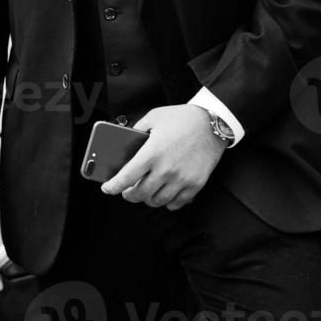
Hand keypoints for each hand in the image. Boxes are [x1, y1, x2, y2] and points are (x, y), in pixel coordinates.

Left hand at [100, 105, 225, 209]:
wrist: (213, 123)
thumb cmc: (183, 118)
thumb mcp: (154, 117)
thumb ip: (137, 130)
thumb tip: (127, 141)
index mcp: (152, 153)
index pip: (126, 177)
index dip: (113, 186)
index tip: (107, 189)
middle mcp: (166, 170)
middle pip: (140, 194)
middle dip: (129, 195)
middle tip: (126, 192)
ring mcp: (182, 179)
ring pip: (157, 201)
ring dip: (147, 199)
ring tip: (145, 193)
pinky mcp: (196, 184)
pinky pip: (177, 203)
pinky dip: (167, 202)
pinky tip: (164, 194)